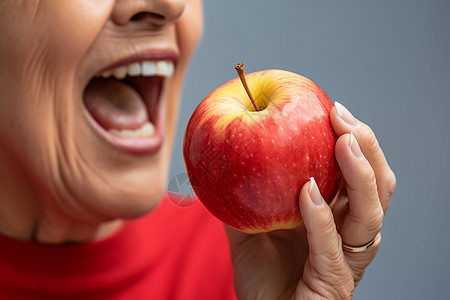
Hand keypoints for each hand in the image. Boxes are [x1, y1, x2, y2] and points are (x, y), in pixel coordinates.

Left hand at [226, 102, 395, 298]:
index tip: (332, 109)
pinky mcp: (333, 282)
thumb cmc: (262, 276)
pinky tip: (309, 192)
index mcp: (336, 216)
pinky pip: (332, 247)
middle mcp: (349, 234)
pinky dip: (322, 217)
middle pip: (377, 187)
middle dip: (365, 147)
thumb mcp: (248, 227)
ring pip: (369, 214)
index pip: (359, 174)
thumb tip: (225, 158)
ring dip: (358, 174)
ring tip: (342, 143)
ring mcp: (346, 259)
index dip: (354, 141)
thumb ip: (244, 195)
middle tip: (342, 117)